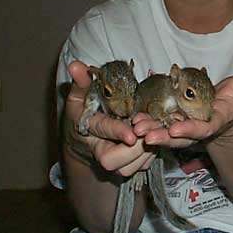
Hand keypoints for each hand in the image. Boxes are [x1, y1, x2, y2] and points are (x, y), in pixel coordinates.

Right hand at [64, 61, 155, 175]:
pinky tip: (156, 139)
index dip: (117, 132)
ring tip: (155, 132)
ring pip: (130, 167)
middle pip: (114, 160)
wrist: (85, 139)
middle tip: (149, 131)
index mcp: (88, 128)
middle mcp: (100, 149)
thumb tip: (76, 65)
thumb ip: (80, 81)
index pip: (102, 131)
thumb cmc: (84, 112)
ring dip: (146, 151)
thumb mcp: (80, 95)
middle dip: (135, 148)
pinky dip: (152, 155)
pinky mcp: (128, 165)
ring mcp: (114, 161)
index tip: (132, 134)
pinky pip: (142, 166)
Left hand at [132, 75, 232, 148]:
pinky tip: (134, 118)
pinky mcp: (174, 122)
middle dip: (162, 135)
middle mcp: (197, 129)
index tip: (176, 129)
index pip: (202, 129)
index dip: (190, 130)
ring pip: (166, 132)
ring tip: (135, 127)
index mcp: (214, 122)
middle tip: (145, 134)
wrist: (223, 108)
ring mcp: (184, 128)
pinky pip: (159, 124)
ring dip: (150, 130)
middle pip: (179, 136)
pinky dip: (148, 122)